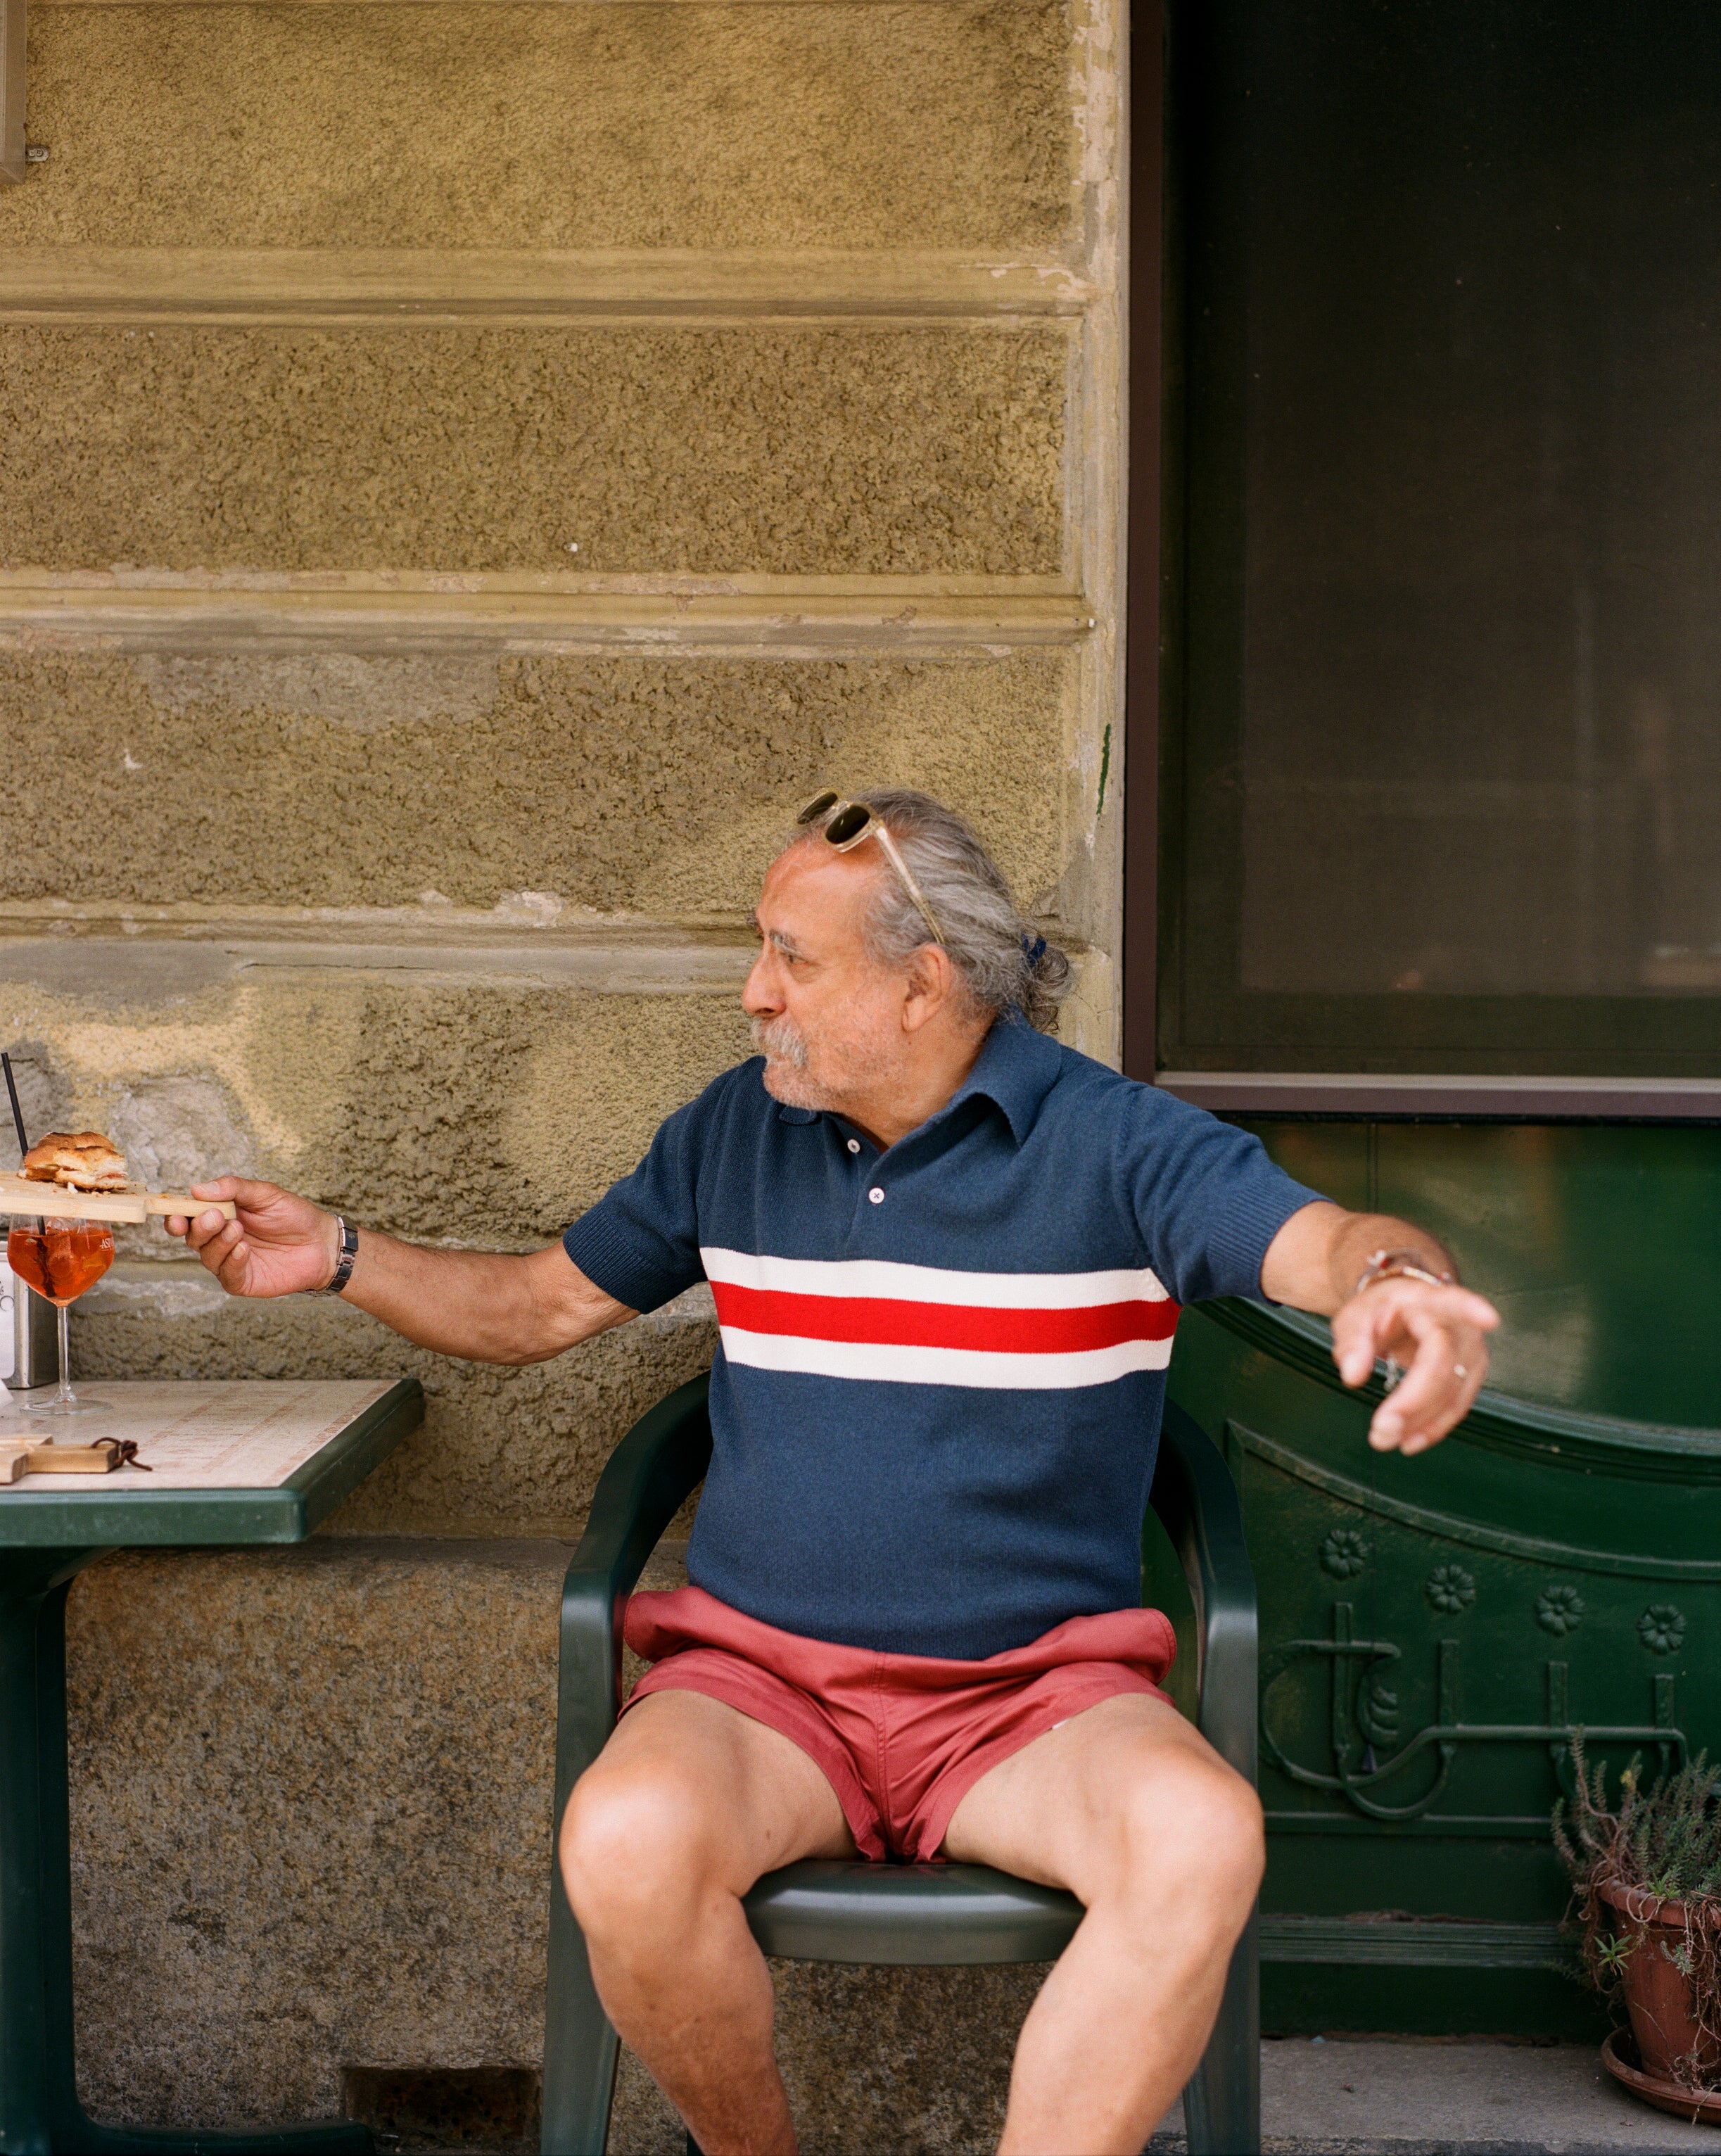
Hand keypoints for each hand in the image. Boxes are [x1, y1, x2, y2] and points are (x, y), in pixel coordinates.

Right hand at [162, 1178, 340, 1298]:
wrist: (322, 1242)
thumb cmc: (293, 1215)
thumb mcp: (265, 1193)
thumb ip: (233, 1188)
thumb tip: (197, 1188)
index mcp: (220, 1215)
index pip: (187, 1217)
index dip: (177, 1215)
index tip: (177, 1214)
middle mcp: (219, 1239)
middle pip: (192, 1237)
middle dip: (199, 1227)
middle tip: (215, 1217)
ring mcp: (229, 1261)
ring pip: (207, 1255)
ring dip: (219, 1242)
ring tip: (238, 1229)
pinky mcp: (242, 1280)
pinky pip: (227, 1274)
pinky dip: (232, 1261)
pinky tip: (245, 1249)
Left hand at [1331, 1277, 1499, 1455]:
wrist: (1400, 1311)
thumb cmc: (1381, 1312)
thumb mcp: (1355, 1318)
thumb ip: (1352, 1342)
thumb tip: (1352, 1374)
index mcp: (1426, 1299)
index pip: (1452, 1301)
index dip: (1472, 1309)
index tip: (1488, 1318)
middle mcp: (1457, 1324)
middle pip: (1441, 1366)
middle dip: (1413, 1403)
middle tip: (1382, 1430)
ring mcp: (1470, 1350)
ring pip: (1453, 1393)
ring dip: (1421, 1422)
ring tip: (1387, 1437)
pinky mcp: (1471, 1373)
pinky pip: (1458, 1405)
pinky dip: (1434, 1427)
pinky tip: (1411, 1439)